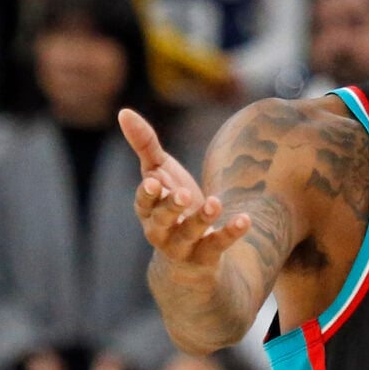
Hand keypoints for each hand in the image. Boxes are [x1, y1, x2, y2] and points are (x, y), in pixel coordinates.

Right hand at [123, 109, 250, 280]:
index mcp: (147, 210)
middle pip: (162, 220)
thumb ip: (144, 146)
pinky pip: (217, 245)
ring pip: (189, 233)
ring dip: (201, 218)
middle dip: (171, 207)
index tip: (154, 182)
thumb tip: (123, 112)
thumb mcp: (159, 174)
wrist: (187, 258)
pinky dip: (230, 233)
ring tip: (215, 202)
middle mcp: (160, 230)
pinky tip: (245, 219)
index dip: (148, 194)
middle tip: (183, 194)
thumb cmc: (171, 204)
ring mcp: (182, 246)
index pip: (143, 202)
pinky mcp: (205, 256)